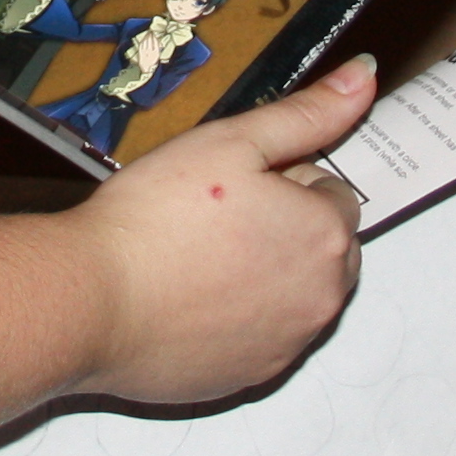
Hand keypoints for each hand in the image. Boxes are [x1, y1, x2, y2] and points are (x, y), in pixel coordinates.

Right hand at [69, 56, 375, 403]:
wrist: (91, 304)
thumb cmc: (156, 216)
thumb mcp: (231, 141)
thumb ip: (307, 113)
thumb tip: (364, 76)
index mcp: (326, 234)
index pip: (332, 195)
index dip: (283, 181)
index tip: (232, 184)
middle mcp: (322, 298)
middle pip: (323, 249)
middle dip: (285, 230)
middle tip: (213, 217)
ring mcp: (287, 346)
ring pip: (294, 296)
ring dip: (265, 276)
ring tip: (196, 258)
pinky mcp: (249, 378)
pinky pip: (261, 338)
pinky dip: (236, 319)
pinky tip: (186, 301)